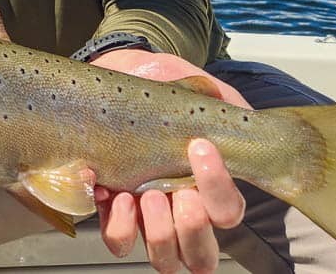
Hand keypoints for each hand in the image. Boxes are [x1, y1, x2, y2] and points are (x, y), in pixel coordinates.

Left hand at [89, 50, 248, 272]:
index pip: (227, 211)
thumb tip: (228, 106)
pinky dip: (116, 222)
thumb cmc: (158, 93)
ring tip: (143, 195)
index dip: (219, 188)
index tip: (200, 146)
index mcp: (206, 188)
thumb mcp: (192, 90)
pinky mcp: (113, 216)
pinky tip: (107, 188)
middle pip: (202, 255)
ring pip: (165, 259)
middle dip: (193, 226)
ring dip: (158, 231)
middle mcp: (180, 214)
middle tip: (178, 192)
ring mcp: (147, 220)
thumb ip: (219, 101)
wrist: (113, 80)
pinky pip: (119, 241)